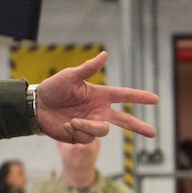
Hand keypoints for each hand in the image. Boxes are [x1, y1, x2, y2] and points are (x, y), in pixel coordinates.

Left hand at [34, 51, 159, 142]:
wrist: (36, 107)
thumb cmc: (53, 89)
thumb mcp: (70, 76)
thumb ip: (89, 68)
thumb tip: (105, 54)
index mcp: (100, 96)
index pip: (124, 96)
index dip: (139, 97)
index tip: (155, 99)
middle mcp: (99, 111)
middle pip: (124, 120)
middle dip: (138, 126)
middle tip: (153, 133)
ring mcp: (91, 124)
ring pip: (101, 131)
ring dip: (87, 126)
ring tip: (71, 121)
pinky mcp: (81, 136)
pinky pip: (86, 138)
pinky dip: (77, 131)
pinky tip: (66, 125)